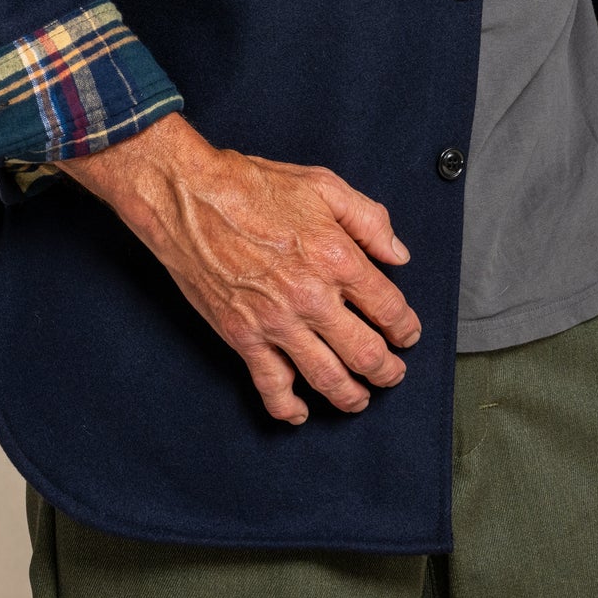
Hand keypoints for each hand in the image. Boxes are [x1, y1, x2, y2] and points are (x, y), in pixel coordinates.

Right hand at [55, 112, 420, 423]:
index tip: (407, 333)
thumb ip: (369, 220)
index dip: (405, 327)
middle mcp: (311, 297)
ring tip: (362, 399)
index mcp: (337, 258)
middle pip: (365, 353)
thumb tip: (397, 254)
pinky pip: (271, 385)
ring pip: (326, 378)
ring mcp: (275, 322)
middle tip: (394, 373)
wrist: (191, 198)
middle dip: (388, 370)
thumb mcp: (324, 185)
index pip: (388, 308)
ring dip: (352, 397)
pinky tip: (301, 413)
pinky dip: (288, 408)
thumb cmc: (253, 186)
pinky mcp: (242, 336)